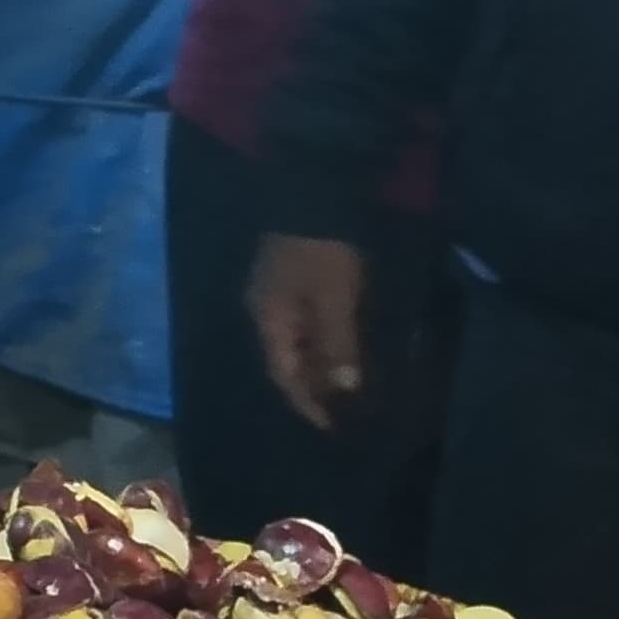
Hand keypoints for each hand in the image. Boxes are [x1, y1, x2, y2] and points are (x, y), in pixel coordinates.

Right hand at [248, 234, 368, 427]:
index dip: (306, 401)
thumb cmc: (321, 253)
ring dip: (323, 363)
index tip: (331, 425)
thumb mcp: (334, 300)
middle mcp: (268, 308)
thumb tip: (345, 388)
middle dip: (315, 385)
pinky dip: (327, 339)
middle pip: (289, 358)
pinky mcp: (298, 276)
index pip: (283, 373)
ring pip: (301, 340)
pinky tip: (346, 345)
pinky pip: (311, 320)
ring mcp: (281, 290)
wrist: (314, 192)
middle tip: (345, 408)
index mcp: (268, 318)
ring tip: (351, 382)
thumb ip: (337, 345)